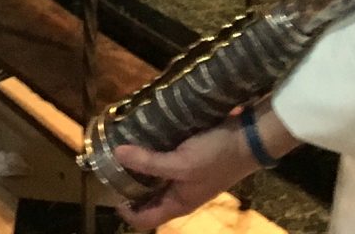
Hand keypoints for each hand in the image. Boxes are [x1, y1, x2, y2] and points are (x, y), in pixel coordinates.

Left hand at [112, 118, 256, 229]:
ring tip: (119, 145)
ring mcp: (183, 175)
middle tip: (108, 162)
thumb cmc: (215, 156)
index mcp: (178, 204)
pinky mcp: (186, 156)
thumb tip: (116, 155)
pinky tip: (139, 134)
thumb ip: (150, 162)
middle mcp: (179, 193)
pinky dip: (149, 151)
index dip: (125, 210)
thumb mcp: (181, 163)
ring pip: (152, 177)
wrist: (247, 137)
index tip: (108, 187)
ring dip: (137, 165)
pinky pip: (161, 159)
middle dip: (126, 184)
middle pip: (146, 198)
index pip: (145, 220)